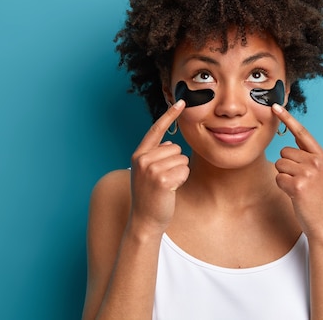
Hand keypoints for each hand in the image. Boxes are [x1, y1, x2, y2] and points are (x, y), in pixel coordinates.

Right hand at [129, 100, 189, 233]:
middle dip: (176, 163)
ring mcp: (151, 169)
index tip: (181, 101)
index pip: (156, 129)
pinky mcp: (162, 179)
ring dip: (179, 173)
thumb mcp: (148, 172)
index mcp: (139, 154)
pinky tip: (171, 190)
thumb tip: (171, 142)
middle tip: (164, 180)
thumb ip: (156, 155)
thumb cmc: (150, 196)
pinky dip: (181, 180)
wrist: (145, 222)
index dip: (169, 114)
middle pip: (175, 148)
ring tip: (166, 185)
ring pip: (182, 159)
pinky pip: (184, 171)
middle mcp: (142, 159)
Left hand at [272, 104, 322, 240]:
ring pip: (280, 164)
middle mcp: (316, 162)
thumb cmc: (320, 199)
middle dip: (287, 165)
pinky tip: (294, 195)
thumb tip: (292, 140)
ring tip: (298, 188)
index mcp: (322, 156)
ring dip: (284, 177)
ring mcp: (308, 173)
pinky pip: (278, 178)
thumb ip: (309, 157)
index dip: (288, 118)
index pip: (302, 132)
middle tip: (299, 181)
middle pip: (285, 151)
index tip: (275, 106)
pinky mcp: (297, 186)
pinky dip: (282, 187)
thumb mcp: (320, 173)